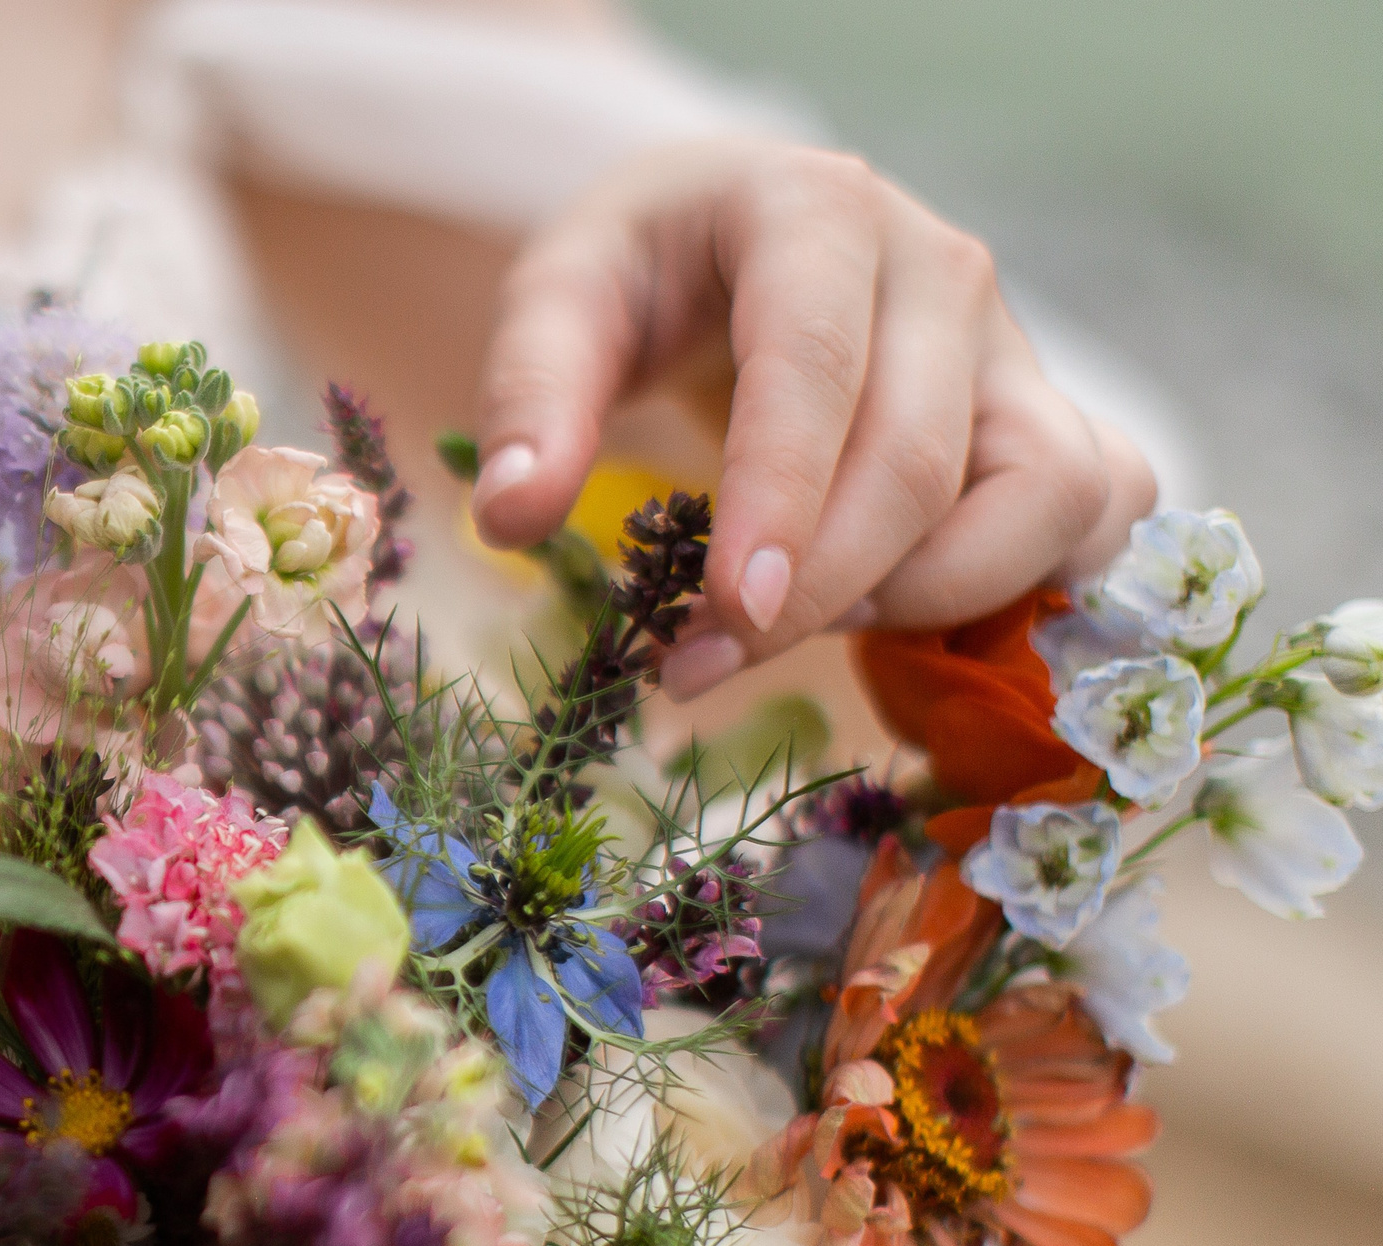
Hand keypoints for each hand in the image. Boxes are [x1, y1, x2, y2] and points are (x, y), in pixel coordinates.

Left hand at [471, 139, 1156, 699]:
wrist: (730, 235)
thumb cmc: (647, 274)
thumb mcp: (561, 301)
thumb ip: (530, 401)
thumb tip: (514, 518)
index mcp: (816, 211)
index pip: (817, 367)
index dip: (781, 502)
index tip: (730, 612)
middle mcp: (940, 268)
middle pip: (920, 461)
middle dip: (819, 590)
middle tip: (696, 664)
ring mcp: (1010, 345)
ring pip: (1046, 494)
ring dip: (931, 596)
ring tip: (801, 628)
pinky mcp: (1044, 412)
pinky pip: (1102, 507)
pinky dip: (1029, 579)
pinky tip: (906, 619)